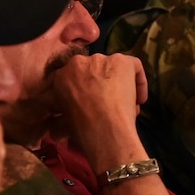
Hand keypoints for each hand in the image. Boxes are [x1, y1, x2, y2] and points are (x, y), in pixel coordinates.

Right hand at [47, 52, 148, 166]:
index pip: (73, 77)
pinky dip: (139, 81)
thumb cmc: (81, 128)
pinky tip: (139, 99)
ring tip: (124, 103)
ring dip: (118, 83)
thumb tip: (54, 135)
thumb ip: (58, 122)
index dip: (84, 90)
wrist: (103, 128)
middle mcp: (77, 62)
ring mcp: (100, 59)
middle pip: (93, 69)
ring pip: (113, 68)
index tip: (91, 103)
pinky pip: (133, 66)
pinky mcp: (121, 61)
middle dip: (100, 84)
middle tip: (107, 102)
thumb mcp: (62, 125)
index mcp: (60, 75)